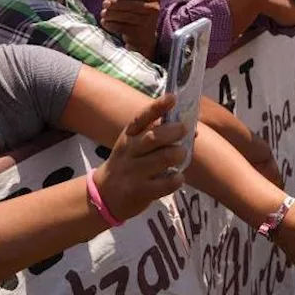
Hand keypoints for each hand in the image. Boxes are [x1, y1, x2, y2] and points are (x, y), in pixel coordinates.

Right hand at [91, 94, 187, 221]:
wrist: (104, 196)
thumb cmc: (128, 165)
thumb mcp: (133, 146)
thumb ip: (156, 136)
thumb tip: (191, 129)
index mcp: (128, 137)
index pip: (141, 119)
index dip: (157, 107)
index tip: (172, 98)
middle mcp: (129, 152)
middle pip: (154, 137)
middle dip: (174, 132)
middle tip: (184, 130)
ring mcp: (134, 173)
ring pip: (164, 158)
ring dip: (178, 154)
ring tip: (181, 154)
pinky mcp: (140, 192)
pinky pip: (166, 183)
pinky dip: (177, 179)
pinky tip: (177, 177)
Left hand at [101, 0, 160, 59]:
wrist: (144, 38)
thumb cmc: (138, 14)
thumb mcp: (140, 1)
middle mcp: (153, 11)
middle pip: (132, 6)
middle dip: (116, 4)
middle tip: (105, 3)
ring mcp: (146, 24)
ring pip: (125, 17)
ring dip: (111, 14)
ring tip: (103, 13)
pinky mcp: (138, 35)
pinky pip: (121, 27)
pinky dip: (111, 24)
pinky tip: (106, 22)